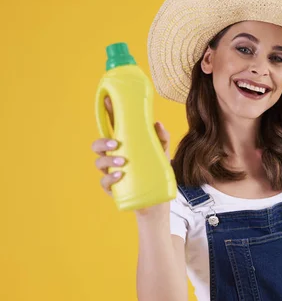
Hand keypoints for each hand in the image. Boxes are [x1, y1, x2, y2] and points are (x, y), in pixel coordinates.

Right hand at [91, 96, 170, 214]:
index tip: (108, 100)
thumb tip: (157, 124)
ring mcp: (110, 172)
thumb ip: (162, 137)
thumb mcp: (163, 153)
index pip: (113, 127)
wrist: (157, 200)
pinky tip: (120, 175)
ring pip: (99, 162)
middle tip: (116, 143)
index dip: (108, 113)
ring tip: (123, 162)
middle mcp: (113, 157)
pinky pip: (104, 182)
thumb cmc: (157, 171)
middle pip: (98, 145)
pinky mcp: (112, 188)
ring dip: (108, 160)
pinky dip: (110, 177)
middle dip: (103, 142)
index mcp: (124, 145)